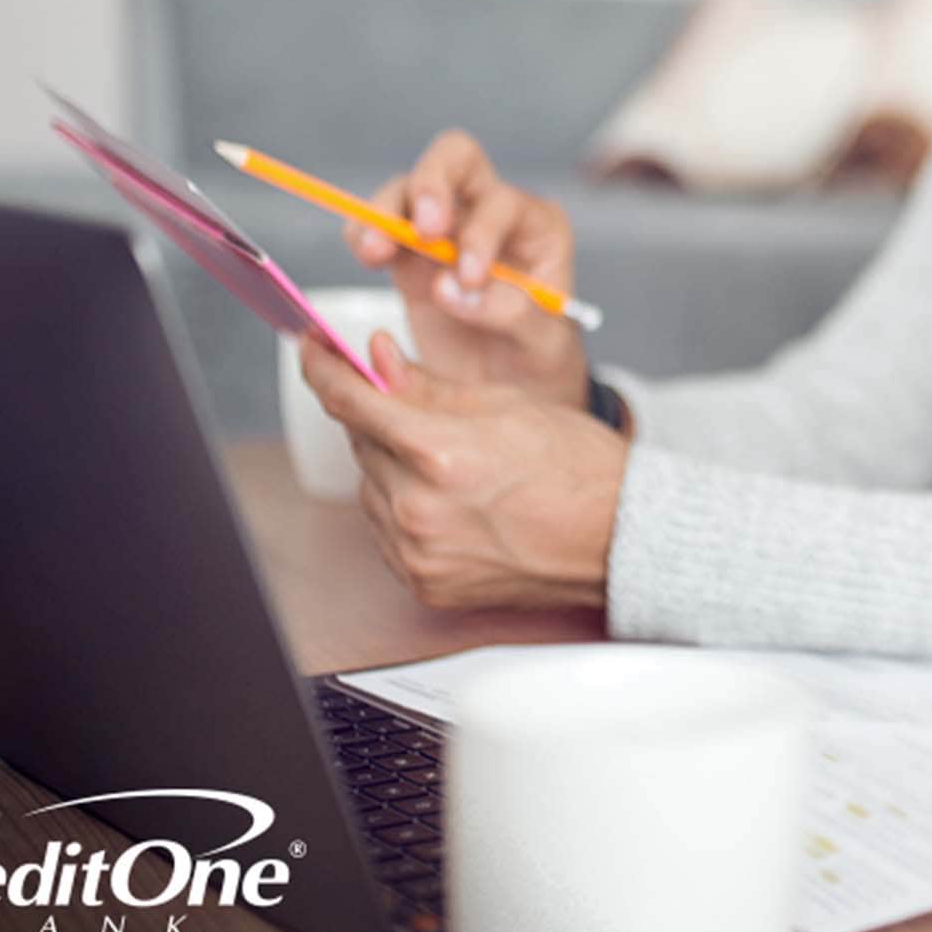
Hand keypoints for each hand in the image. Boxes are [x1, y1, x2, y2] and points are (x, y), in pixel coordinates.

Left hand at [299, 330, 623, 609]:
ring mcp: (418, 552)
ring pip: (371, 489)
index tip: (312, 349)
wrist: (619, 539)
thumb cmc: (579, 468)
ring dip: (392, 465)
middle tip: (409, 403)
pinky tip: (450, 499)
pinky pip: (388, 532)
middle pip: (360, 443)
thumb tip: (375, 359)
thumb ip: (425, 384)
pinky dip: (404, 508)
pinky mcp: (424, 582)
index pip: (350, 401)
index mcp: (439, 452)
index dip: (322, 368)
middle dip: (377, 416)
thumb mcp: (504, 403)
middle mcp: (419, 507)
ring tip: (452, 462)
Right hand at [349, 129, 588, 406]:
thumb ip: (509, 311)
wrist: (512, 384)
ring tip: (374, 252)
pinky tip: (367, 255)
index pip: (504, 203)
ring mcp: (444, 229)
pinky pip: (376, 224)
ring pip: (406, 189)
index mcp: (537, 227)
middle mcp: (490, 214)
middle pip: (456, 159)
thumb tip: (450, 287)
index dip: (482, 233)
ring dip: (384, 212)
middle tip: (421, 229)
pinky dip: (363, 231)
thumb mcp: (543, 341)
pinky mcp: (408, 254)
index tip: (469, 278)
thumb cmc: (539, 355)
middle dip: (432, 183)